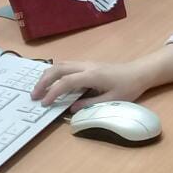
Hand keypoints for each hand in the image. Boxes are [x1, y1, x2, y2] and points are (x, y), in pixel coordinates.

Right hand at [31, 60, 150, 110]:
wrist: (139, 72)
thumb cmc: (128, 87)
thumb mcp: (112, 100)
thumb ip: (90, 104)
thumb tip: (71, 109)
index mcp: (91, 75)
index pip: (66, 82)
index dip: (53, 92)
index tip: (44, 103)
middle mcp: (86, 66)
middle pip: (58, 69)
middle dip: (43, 81)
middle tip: (33, 96)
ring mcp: (86, 63)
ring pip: (60, 64)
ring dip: (47, 75)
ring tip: (39, 89)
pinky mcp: (87, 64)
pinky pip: (66, 65)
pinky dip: (54, 72)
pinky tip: (51, 81)